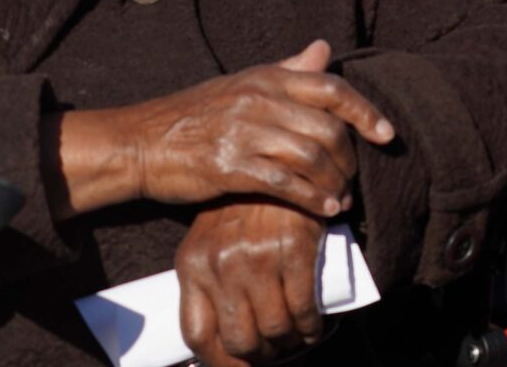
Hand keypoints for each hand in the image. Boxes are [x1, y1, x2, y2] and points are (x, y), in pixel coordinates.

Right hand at [61, 41, 393, 218]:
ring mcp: (244, 133)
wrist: (140, 143)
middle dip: (350, 158)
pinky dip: (311, 200)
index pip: (332, 88)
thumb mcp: (241, 83)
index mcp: (267, 77)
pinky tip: (324, 211)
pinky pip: (285, 184)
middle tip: (354, 179)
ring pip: (311, 157)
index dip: (365, 112)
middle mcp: (260, 100)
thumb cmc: (194, 115)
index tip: (386, 135)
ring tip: (341, 199)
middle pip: (328, 128)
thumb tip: (323, 49)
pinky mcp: (230, 167)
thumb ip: (287, 70)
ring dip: (334, 183)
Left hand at [178, 201, 327, 366]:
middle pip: (238, 338)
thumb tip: (221, 338)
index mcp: (193, 264)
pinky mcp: (296, 248)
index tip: (237, 366)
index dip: (218, 361)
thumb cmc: (244, 207)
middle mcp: (222, 264)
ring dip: (287, 344)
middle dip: (259, 354)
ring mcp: (259, 257)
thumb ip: (207, 282)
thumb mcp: (211, 241)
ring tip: (295, 340)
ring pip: (273, 328)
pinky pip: (302, 307)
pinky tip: (312, 328)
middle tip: (272, 351)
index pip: (198, 333)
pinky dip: (309, 327)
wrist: (281, 161)